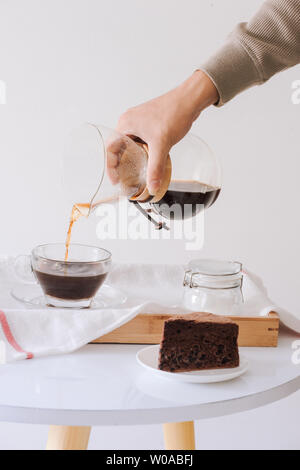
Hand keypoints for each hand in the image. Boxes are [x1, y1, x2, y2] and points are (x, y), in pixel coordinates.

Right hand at [116, 70, 218, 194]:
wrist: (189, 100)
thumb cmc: (173, 113)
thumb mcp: (162, 145)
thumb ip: (156, 168)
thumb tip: (152, 187)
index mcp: (126, 124)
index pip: (111, 148)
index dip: (111, 166)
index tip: (115, 180)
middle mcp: (129, 122)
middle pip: (119, 148)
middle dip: (120, 164)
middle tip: (124, 180)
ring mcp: (139, 122)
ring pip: (130, 145)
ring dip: (131, 158)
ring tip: (134, 173)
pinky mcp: (149, 124)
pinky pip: (140, 141)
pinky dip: (141, 152)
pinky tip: (148, 161)